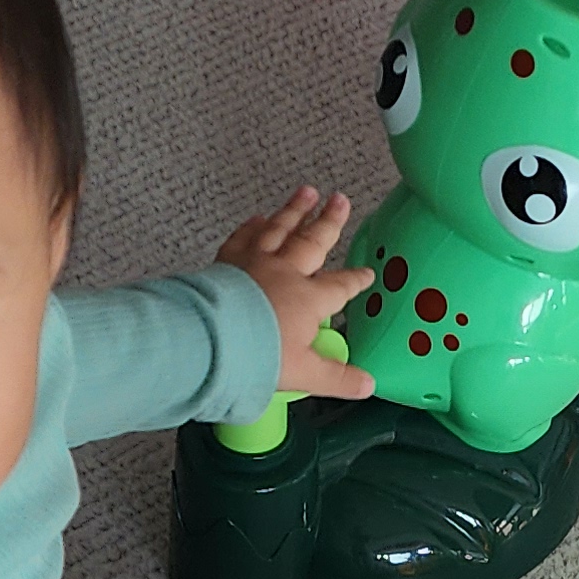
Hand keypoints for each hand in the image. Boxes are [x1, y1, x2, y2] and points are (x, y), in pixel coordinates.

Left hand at [220, 188, 379, 400]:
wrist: (211, 340)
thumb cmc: (257, 356)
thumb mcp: (305, 374)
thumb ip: (338, 378)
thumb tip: (367, 386)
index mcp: (309, 299)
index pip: (340, 286)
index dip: (355, 280)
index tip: (366, 273)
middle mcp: (285, 273)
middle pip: (312, 242)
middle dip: (329, 221)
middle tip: (340, 200)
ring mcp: (255, 263)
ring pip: (279, 229)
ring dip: (294, 210)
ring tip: (307, 192)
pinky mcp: (227, 262)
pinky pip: (244, 238)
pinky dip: (252, 226)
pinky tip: (258, 218)